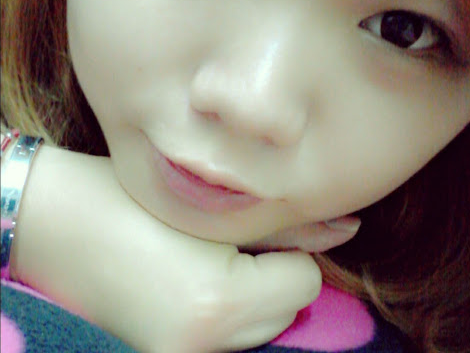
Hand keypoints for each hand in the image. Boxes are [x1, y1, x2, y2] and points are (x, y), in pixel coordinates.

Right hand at [11, 146, 321, 352]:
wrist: (56, 223)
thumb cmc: (127, 196)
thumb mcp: (209, 202)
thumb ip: (285, 221)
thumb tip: (348, 227)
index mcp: (217, 303)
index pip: (305, 284)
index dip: (287, 251)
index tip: (254, 228)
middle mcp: (205, 347)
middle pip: (286, 309)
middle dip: (272, 274)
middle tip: (227, 240)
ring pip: (260, 326)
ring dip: (250, 294)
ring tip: (205, 258)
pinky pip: (230, 337)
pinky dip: (226, 310)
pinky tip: (191, 279)